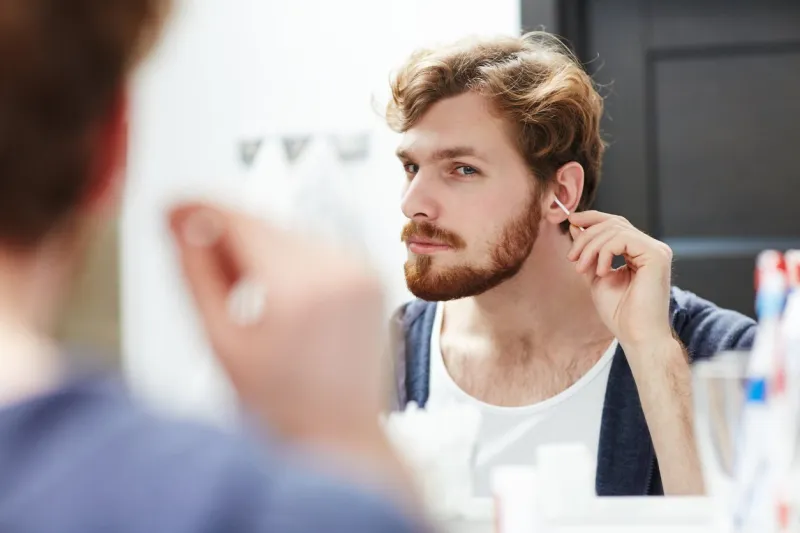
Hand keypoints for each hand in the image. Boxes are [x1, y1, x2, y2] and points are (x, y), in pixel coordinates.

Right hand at [168, 202, 393, 468]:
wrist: (340, 434)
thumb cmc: (283, 405)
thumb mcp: (222, 342)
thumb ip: (197, 274)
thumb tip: (180, 224)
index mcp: (299, 289)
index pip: (240, 222)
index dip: (200, 211)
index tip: (172, 210)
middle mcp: (339, 270)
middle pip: (265, 224)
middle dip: (227, 234)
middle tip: (199, 262)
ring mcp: (361, 271)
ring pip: (289, 234)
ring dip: (258, 248)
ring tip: (244, 296)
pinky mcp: (371, 276)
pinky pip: (316, 249)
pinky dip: (289, 260)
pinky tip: (277, 296)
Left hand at [566, 211, 673, 351]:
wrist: (636, 335)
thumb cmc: (620, 312)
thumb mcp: (596, 276)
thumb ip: (589, 252)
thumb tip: (576, 226)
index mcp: (639, 252)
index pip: (616, 223)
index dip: (592, 218)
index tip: (571, 220)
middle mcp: (651, 248)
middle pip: (613, 223)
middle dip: (586, 237)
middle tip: (572, 258)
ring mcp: (656, 250)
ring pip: (615, 229)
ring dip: (591, 247)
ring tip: (582, 268)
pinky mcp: (656, 255)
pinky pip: (623, 239)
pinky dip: (605, 252)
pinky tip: (601, 272)